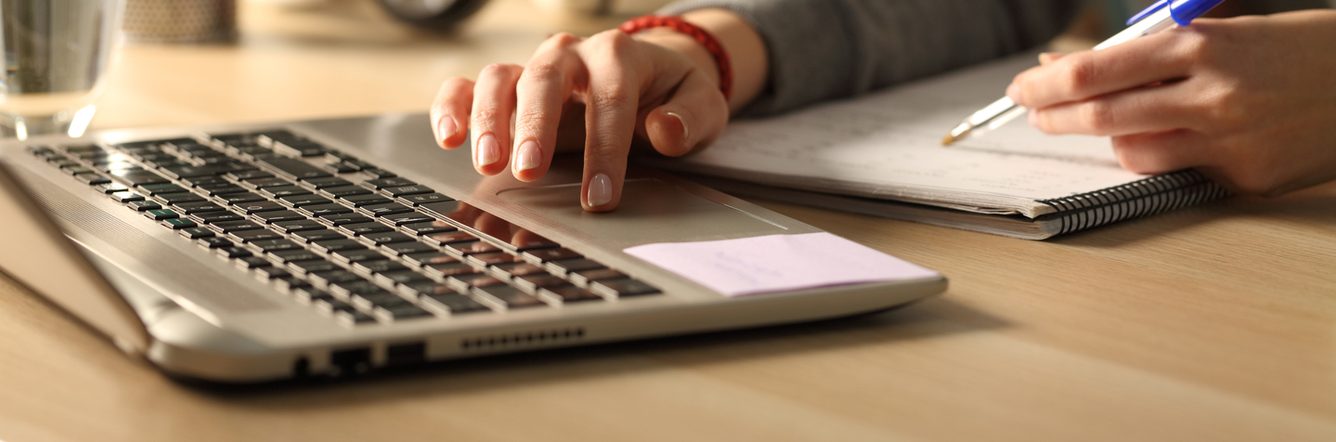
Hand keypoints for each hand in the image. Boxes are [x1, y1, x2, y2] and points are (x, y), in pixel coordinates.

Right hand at [429, 28, 731, 211]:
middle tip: (529, 172)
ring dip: (490, 120)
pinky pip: (468, 85)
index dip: (604, 149)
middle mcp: (570, 55)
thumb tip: (665, 130)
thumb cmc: (672, 96)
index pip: (610, 98)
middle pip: (545, 79)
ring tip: (489, 163)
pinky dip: (452, 106)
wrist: (651, 76)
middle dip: (535, 127)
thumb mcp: (701, 104)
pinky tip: (448, 138)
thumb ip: (691, 117)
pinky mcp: (508, 86)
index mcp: (620, 55)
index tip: (600, 196)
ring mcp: (533, 68)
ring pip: (501, 78)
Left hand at [1008, 10, 1335, 194]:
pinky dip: (1158, 157)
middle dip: (1056, 115)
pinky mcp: (1246, 176)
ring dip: (1105, 140)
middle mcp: (1211, 94)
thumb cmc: (1296, 48)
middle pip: (1102, 115)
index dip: (1049, 83)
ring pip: (1131, 152)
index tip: (1024, 86)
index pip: (1098, 70)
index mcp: (1202, 45)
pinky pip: (1177, 173)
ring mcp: (1230, 140)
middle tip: (1036, 113)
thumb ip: (1157, 50)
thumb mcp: (1227, 29)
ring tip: (1098, 124)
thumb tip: (1080, 65)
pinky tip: (1159, 140)